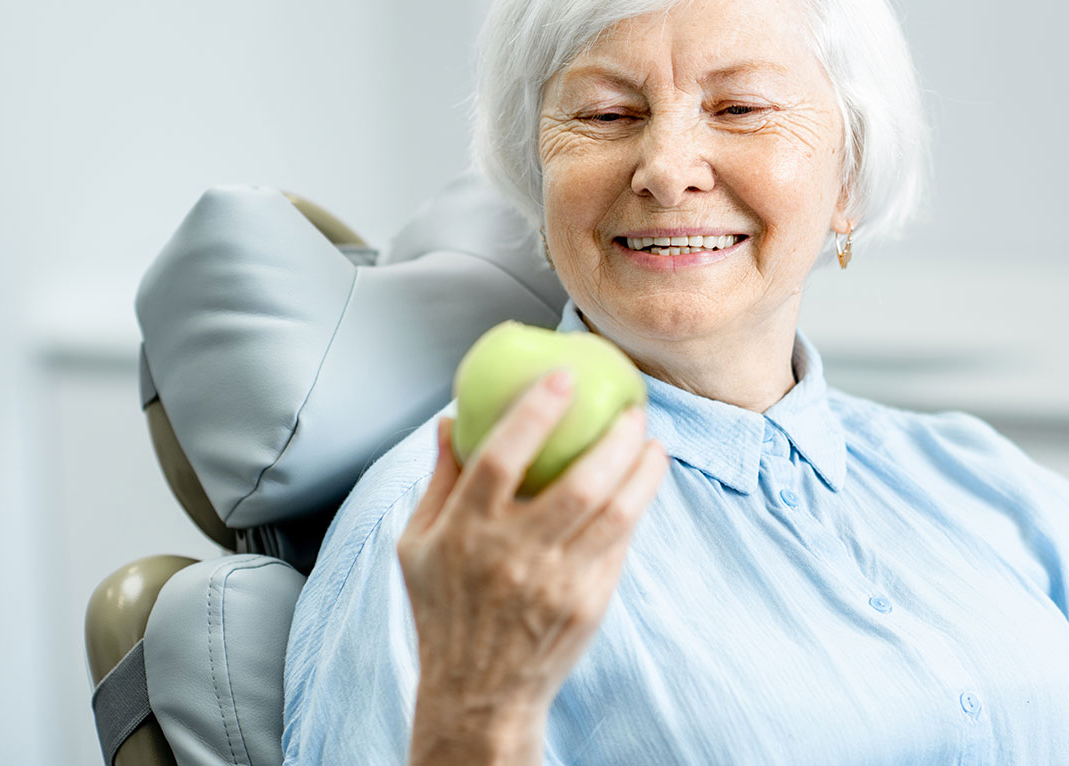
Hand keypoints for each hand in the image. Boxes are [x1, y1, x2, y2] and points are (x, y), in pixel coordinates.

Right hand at [397, 369, 669, 727]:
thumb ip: (439, 479)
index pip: (501, 459)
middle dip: (614, 438)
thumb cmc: (445, 609)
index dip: (534, 413)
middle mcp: (514, 556)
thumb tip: (449, 419)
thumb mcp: (418, 544)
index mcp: (466, 532)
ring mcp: (556, 582)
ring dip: (642, 470)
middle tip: (632, 409)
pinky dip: (635, 506)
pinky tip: (640, 483)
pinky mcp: (588, 602)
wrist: (479, 693)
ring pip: (615, 513)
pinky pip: (621, 543)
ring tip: (650, 443)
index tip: (563, 376)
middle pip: (578, 484)